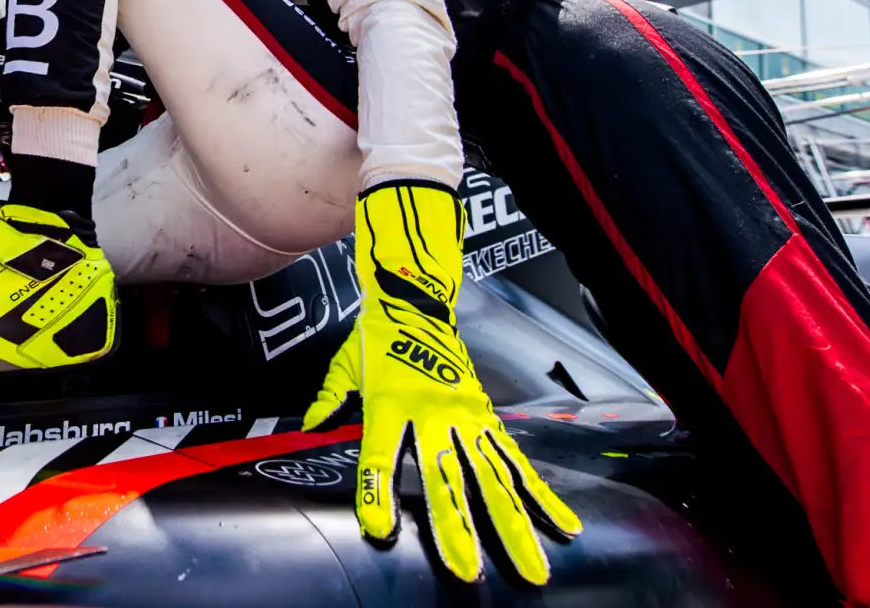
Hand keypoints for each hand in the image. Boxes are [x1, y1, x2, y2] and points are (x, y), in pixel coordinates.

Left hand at [304, 182, 580, 584]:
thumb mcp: (344, 366)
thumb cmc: (377, 334)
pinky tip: (559, 523)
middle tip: (468, 570)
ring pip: (491, 477)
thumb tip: (310, 427)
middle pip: (446, 478)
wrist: (415, 298)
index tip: (379, 528)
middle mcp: (431, 412)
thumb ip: (328, 401)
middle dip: (458, 528)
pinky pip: (512, 459)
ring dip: (512, 524)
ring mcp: (465, 415)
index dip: (378, 493)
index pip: (380, 456)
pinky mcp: (486, 414)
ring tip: (529, 565)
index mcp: (390, 402)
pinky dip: (537, 492)